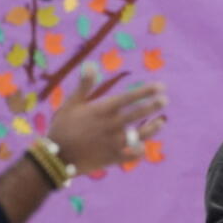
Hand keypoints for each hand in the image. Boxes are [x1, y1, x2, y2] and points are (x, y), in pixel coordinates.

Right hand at [46, 67, 166, 174]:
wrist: (57, 157)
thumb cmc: (62, 127)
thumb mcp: (71, 104)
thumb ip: (84, 85)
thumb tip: (91, 64)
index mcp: (102, 110)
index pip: (129, 97)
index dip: (146, 91)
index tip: (160, 86)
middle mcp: (112, 125)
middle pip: (138, 113)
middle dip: (153, 106)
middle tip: (165, 101)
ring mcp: (114, 143)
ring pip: (140, 135)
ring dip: (152, 128)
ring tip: (161, 122)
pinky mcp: (113, 158)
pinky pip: (131, 155)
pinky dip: (139, 151)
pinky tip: (144, 147)